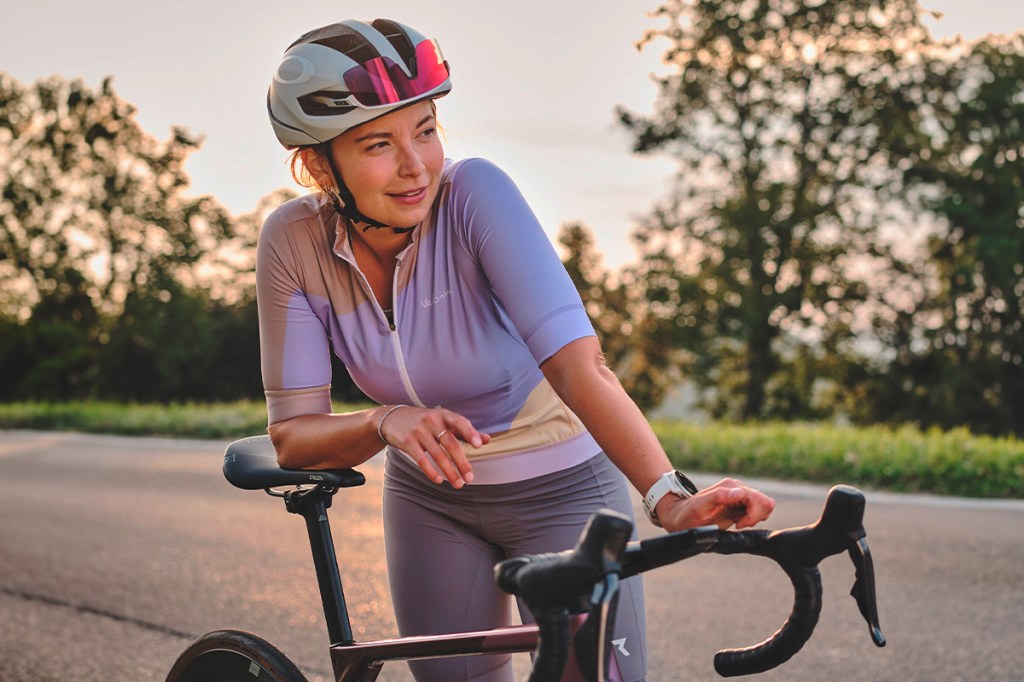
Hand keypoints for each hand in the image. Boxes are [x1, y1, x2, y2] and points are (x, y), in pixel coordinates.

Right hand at [377, 406, 490, 487]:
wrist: (391, 418)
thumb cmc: (424, 422)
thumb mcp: (443, 421)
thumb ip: (464, 431)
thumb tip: (487, 440)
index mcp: (443, 415)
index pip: (459, 422)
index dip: (470, 433)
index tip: (479, 445)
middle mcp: (431, 420)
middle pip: (450, 443)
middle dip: (461, 462)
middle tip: (470, 478)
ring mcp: (418, 430)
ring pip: (437, 454)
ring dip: (449, 471)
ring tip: (458, 484)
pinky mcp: (407, 441)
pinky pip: (421, 459)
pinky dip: (430, 471)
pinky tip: (438, 480)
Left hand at [656, 478, 774, 532]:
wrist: (681, 517)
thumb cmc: (688, 513)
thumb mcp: (700, 506)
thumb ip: (719, 497)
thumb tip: (740, 492)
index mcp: (731, 487)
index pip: (758, 499)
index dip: (752, 515)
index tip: (737, 524)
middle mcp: (737, 489)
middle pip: (765, 502)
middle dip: (756, 517)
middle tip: (738, 524)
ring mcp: (739, 496)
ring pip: (764, 506)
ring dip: (754, 518)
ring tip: (737, 523)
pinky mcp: (740, 504)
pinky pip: (757, 510)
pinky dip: (751, 519)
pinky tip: (737, 522)